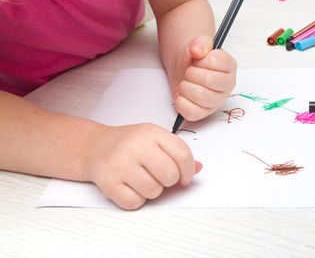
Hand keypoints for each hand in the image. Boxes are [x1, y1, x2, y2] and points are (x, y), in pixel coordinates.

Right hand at [84, 123, 201, 209]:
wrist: (95, 146)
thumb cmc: (130, 144)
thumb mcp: (155, 139)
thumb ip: (177, 153)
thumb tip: (198, 168)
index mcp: (152, 133)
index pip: (182, 154)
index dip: (188, 171)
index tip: (184, 177)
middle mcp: (136, 146)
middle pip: (170, 175)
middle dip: (169, 181)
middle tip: (160, 177)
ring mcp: (121, 164)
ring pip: (154, 191)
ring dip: (152, 191)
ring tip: (142, 179)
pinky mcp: (108, 182)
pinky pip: (135, 202)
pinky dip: (136, 199)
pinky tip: (130, 186)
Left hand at [171, 35, 236, 120]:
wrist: (183, 69)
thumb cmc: (194, 60)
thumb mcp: (197, 45)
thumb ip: (200, 43)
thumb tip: (197, 50)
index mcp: (229, 67)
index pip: (216, 61)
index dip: (202, 59)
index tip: (198, 60)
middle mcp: (227, 85)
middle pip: (208, 79)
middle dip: (192, 72)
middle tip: (189, 71)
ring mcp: (217, 101)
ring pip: (201, 96)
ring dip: (186, 86)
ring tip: (186, 83)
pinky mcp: (203, 113)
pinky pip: (192, 112)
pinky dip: (182, 102)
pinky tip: (182, 95)